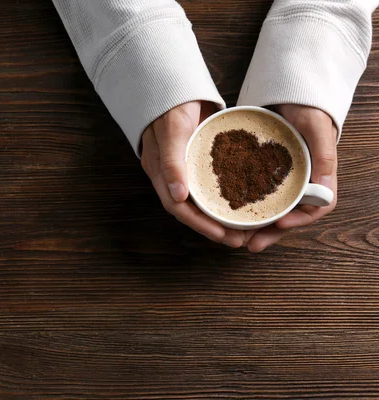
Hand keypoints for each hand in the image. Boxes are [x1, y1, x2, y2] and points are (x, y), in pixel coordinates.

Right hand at [141, 101, 245, 247]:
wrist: (174, 86)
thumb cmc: (169, 107)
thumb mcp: (172, 133)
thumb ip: (172, 164)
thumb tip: (178, 197)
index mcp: (161, 174)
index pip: (180, 209)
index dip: (201, 225)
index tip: (224, 235)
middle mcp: (171, 176)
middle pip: (192, 210)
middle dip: (214, 227)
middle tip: (240, 238)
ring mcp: (184, 169)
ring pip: (201, 200)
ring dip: (219, 215)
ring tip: (244, 226)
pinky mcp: (196, 161)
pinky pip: (209, 184)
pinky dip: (223, 196)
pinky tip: (240, 200)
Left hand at [245, 105, 337, 251]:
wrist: (288, 91)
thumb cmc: (309, 108)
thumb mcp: (317, 129)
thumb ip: (324, 157)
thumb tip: (325, 192)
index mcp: (319, 175)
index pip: (315, 207)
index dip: (298, 219)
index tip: (279, 223)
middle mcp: (300, 180)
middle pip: (288, 214)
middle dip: (270, 231)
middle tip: (250, 245)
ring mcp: (281, 177)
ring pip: (269, 207)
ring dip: (254, 224)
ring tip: (235, 236)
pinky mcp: (262, 170)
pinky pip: (253, 191)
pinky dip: (242, 203)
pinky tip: (225, 211)